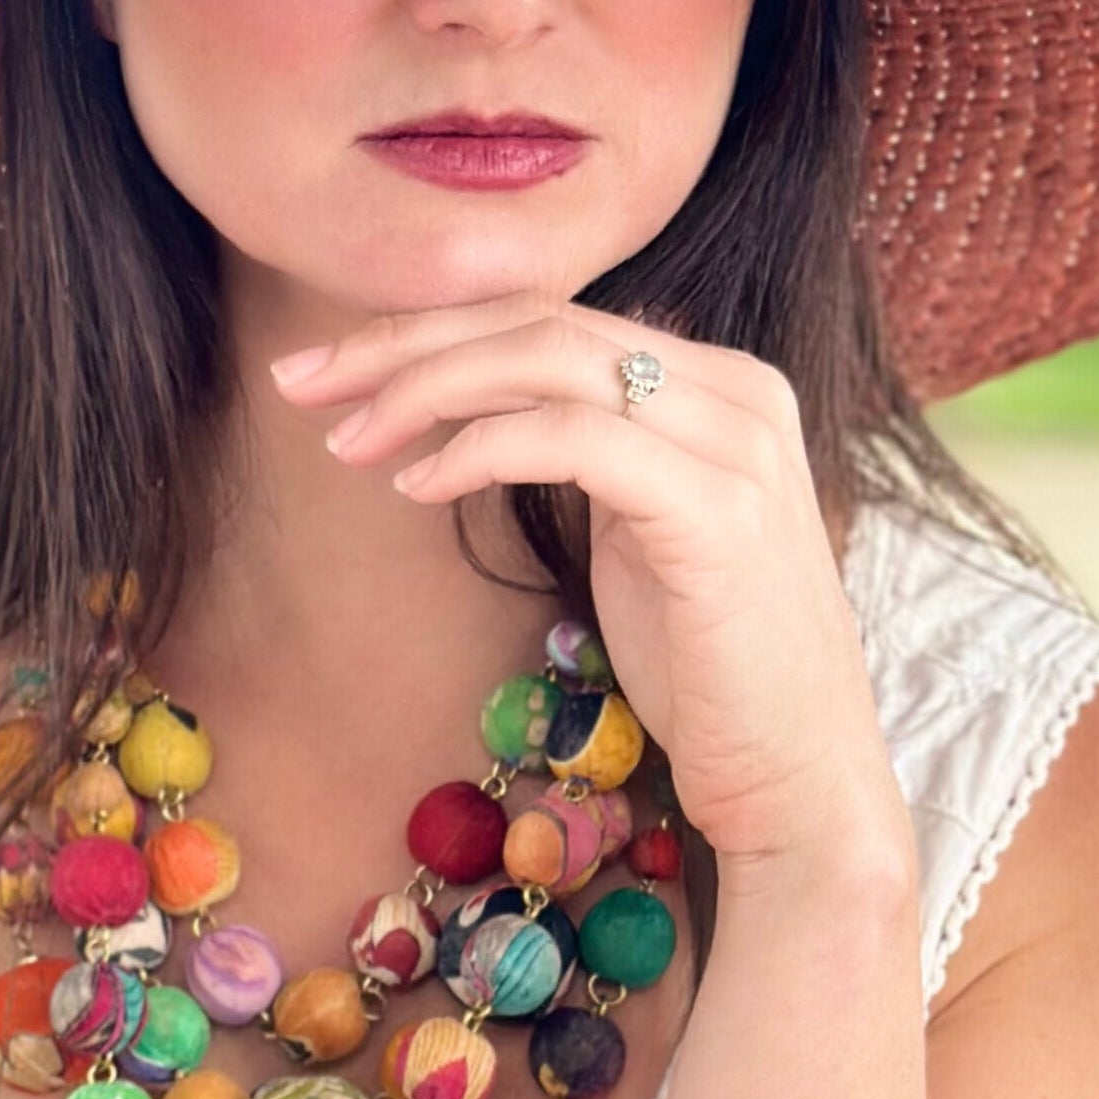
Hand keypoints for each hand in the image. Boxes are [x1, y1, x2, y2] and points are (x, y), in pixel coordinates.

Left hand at [273, 295, 917, 883]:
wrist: (798, 780)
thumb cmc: (707, 672)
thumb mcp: (639, 532)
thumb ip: (591, 453)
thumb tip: (485, 408)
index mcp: (720, 385)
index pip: (554, 318)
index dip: (432, 331)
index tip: (329, 371)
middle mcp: (738, 392)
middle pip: (540, 321)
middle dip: (403, 344)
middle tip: (300, 383)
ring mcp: (737, 445)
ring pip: (548, 362)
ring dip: (424, 391)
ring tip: (346, 440)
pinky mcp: (718, 509)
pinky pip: (574, 438)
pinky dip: (481, 447)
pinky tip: (415, 483)